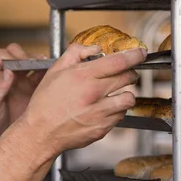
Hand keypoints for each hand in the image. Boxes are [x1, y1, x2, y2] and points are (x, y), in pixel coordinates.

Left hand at [0, 44, 46, 142]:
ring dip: (38, 62)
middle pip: (17, 55)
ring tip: (44, 65)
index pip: (1, 56)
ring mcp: (19, 80)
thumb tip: (8, 72)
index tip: (19, 62)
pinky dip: (46, 73)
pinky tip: (50, 74)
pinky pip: (39, 77)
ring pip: (30, 64)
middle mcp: (6, 74)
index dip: (10, 56)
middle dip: (26, 56)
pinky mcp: (30, 88)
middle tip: (33, 63)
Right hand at [17, 43, 145, 155]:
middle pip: (128, 78)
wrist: (41, 132)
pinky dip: (115, 111)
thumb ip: (75, 53)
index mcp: (82, 76)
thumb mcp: (54, 71)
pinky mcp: (103, 128)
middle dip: (129, 73)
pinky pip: (120, 116)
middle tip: (123, 74)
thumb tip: (94, 49)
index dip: (134, 55)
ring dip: (124, 94)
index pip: (118, 61)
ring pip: (129, 98)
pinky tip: (102, 109)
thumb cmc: (45, 103)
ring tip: (114, 94)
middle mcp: (94, 93)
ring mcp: (100, 112)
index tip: (140, 54)